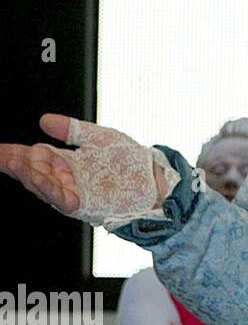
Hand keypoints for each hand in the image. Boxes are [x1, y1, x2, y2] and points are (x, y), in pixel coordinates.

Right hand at [0, 114, 170, 218]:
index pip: (32, 156)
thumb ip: (72, 129)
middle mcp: (64, 179)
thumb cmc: (128, 160)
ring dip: (27, 175)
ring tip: (12, 162)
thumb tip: (43, 120)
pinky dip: (49, 188)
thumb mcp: (98, 137)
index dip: (14, 153)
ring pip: (42, 186)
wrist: (155, 177)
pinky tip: (39, 178)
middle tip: (0, 155)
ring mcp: (73, 193)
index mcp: (64, 162)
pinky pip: (62, 198)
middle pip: (31, 172)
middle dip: (13, 164)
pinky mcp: (85, 204)